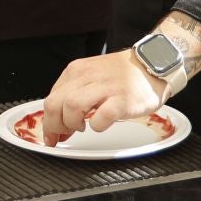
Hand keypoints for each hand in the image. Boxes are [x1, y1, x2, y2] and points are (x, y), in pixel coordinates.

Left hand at [41, 50, 165, 145]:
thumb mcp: (92, 79)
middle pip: (55, 104)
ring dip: (72, 124)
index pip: (51, 98)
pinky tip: (101, 124)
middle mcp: (88, 76)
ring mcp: (105, 88)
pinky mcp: (122, 100)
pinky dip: (96, 126)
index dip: (48, 121)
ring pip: (72, 107)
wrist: (152, 65)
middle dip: (54, 125)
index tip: (52, 135)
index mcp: (77, 71)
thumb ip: (74, 98)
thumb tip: (60, 127)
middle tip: (64, 135)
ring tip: (83, 127)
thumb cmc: (122, 76)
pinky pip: (101, 117)